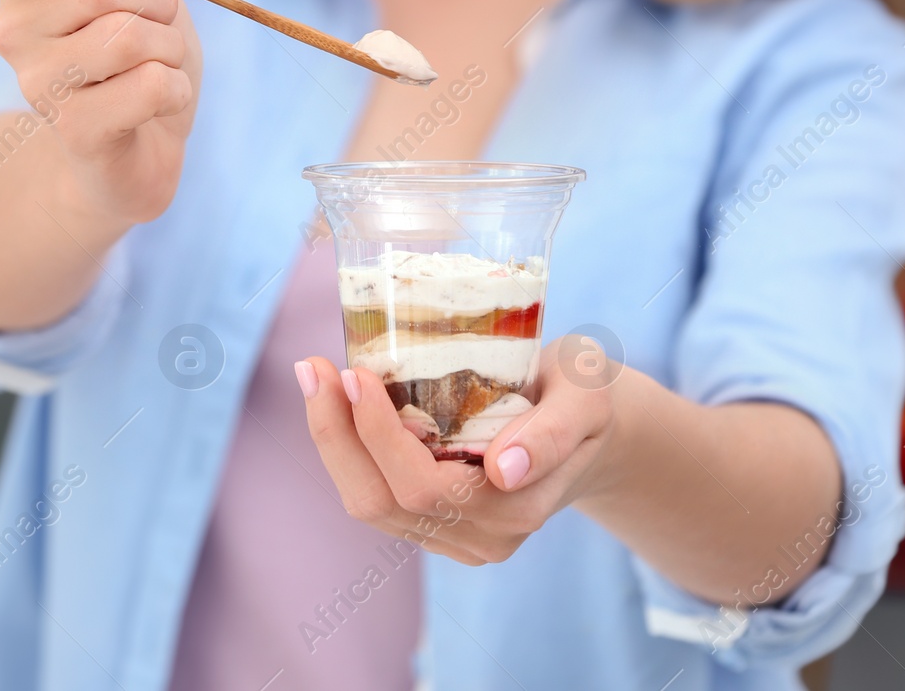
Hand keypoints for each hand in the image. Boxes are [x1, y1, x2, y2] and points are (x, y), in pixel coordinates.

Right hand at [0, 0, 200, 227]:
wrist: (140, 151)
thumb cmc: (138, 56)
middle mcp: (13, 33)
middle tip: (160, 21)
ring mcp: (39, 84)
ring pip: (129, 36)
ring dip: (170, 46)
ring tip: (160, 63)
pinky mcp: (75, 130)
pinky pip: (151, 84)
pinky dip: (177, 89)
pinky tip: (162, 101)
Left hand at [295, 336, 617, 564]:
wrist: (590, 422)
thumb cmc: (584, 394)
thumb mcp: (586, 396)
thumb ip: (553, 432)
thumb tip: (504, 470)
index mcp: (518, 507)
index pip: (425, 486)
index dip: (379, 436)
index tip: (355, 374)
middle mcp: (484, 536)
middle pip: (383, 501)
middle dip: (337, 435)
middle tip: (314, 366)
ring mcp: (457, 538)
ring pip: (370, 504)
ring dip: (332, 441)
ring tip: (315, 376)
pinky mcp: (435, 525)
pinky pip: (375, 497)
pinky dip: (347, 451)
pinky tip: (335, 401)